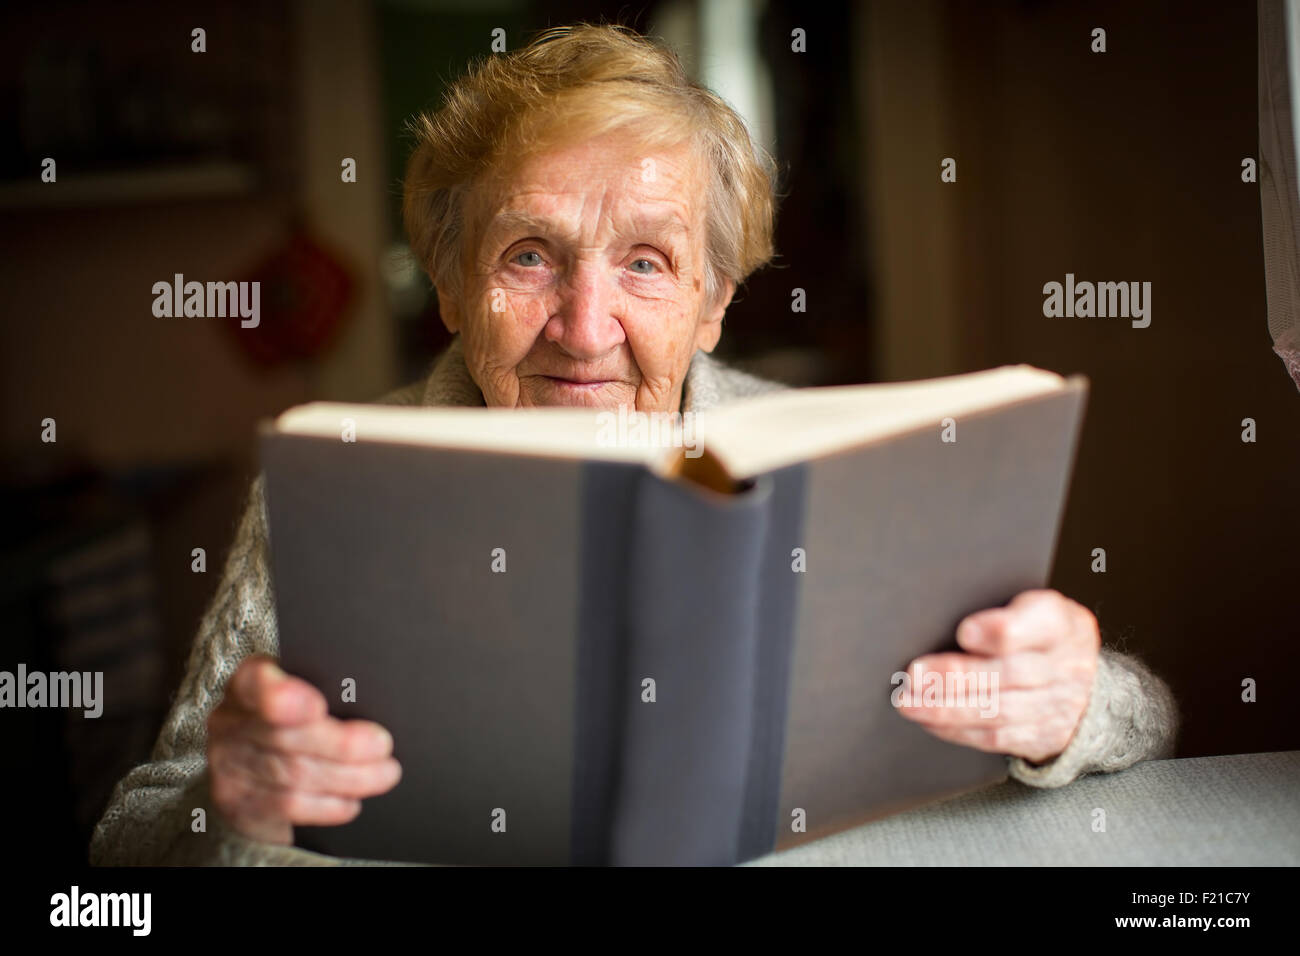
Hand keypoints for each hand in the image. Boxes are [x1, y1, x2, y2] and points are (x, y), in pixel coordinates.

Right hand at [206, 655, 401, 844]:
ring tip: (386, 772)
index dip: (280, 696)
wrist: (250, 764)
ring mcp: (231, 765)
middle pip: (286, 735)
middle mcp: (231, 722)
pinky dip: (326, 806)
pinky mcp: (241, 802)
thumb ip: (325, 687)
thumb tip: (373, 695)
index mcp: (248, 683)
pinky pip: (287, 806)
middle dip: (340, 744)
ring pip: (293, 774)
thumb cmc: (291, 717)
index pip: (255, 683)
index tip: (316, 707)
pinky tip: (352, 802)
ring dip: (347, 777)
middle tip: (382, 744)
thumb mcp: (300, 690)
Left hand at [894, 589, 1099, 762]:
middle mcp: (1066, 667)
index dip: (1000, 631)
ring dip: (946, 708)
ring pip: (998, 710)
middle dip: (956, 676)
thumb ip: (998, 610)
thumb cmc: (1039, 635)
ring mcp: (1057, 706)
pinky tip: (929, 720)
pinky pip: (995, 737)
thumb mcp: (1033, 609)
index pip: (1038, 624)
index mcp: (1061, 623)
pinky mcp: (1042, 737)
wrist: (1086, 684)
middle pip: (1009, 673)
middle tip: (915, 674)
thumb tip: (938, 611)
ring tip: (909, 702)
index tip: (964, 631)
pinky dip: (956, 729)